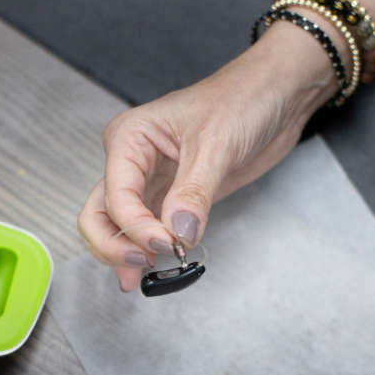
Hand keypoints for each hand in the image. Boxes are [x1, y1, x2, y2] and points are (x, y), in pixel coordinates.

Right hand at [77, 25, 339, 291]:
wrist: (276, 96)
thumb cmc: (242, 99)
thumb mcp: (217, 144)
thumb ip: (194, 192)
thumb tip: (177, 233)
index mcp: (130, 138)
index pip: (115, 195)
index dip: (135, 227)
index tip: (166, 244)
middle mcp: (132, 161)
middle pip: (99, 214)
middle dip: (114, 244)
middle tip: (143, 264)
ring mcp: (150, 182)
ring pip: (117, 227)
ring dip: (125, 254)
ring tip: (144, 277)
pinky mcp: (172, 198)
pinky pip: (149, 230)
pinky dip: (147, 252)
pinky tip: (153, 271)